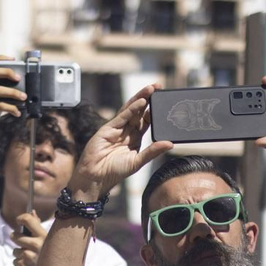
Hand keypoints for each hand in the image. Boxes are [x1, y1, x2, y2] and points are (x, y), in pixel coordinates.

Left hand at [11, 212, 46, 265]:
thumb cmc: (56, 255)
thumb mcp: (51, 239)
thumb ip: (38, 225)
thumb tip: (31, 212)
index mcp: (44, 236)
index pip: (28, 220)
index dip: (21, 218)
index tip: (19, 220)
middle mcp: (37, 246)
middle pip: (15, 236)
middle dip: (15, 237)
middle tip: (19, 239)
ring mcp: (30, 259)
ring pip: (15, 251)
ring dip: (20, 253)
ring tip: (30, 256)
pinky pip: (16, 262)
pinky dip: (20, 263)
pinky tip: (29, 264)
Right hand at [70, 84, 174, 199]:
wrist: (95, 178)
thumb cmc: (114, 172)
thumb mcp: (137, 162)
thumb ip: (152, 152)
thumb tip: (170, 143)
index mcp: (134, 139)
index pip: (146, 121)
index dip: (155, 111)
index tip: (165, 102)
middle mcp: (126, 131)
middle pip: (139, 111)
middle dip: (149, 99)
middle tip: (160, 87)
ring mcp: (116, 129)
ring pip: (130, 110)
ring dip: (140, 98)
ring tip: (151, 88)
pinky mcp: (107, 129)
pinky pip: (122, 116)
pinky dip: (131, 109)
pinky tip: (141, 102)